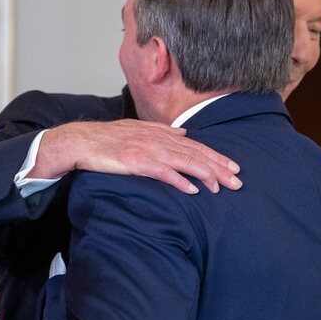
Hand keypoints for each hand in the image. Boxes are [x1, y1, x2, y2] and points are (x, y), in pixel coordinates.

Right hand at [30, 120, 242, 194]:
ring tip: (222, 186)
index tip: (234, 167)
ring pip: (185, 162)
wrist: (82, 141)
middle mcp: (159, 140)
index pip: (196, 146)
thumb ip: (163, 131)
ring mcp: (149, 150)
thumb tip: (184, 134)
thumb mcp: (139, 129)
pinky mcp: (137, 162)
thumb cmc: (109, 138)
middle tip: (238, 180)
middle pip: (196, 154)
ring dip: (206, 174)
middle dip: (219, 167)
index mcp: (162, 134)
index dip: (216, 157)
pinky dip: (180, 180)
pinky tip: (193, 190)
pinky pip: (163, 172)